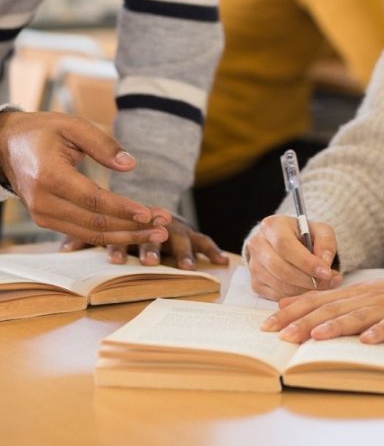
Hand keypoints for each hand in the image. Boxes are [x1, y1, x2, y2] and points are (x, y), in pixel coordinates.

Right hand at [0, 111, 169, 243]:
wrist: (5, 145)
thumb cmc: (42, 132)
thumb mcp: (72, 126)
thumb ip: (103, 144)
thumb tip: (131, 164)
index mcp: (49, 176)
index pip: (92, 200)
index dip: (123, 208)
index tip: (150, 213)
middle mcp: (43, 202)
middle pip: (95, 222)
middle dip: (134, 226)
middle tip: (166, 225)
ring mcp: (43, 215)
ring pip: (92, 233)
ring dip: (128, 235)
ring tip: (158, 233)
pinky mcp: (48, 221)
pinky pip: (84, 233)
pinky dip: (112, 235)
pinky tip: (137, 233)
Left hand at [62, 218, 229, 268]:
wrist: (151, 213)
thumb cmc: (126, 224)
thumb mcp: (106, 228)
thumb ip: (87, 238)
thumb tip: (65, 250)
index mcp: (133, 224)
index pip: (125, 234)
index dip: (119, 247)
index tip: (112, 259)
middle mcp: (156, 225)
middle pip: (154, 236)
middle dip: (152, 249)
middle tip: (149, 262)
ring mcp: (176, 229)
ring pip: (182, 238)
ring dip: (183, 253)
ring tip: (187, 268)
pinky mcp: (191, 234)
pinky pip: (204, 241)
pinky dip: (212, 250)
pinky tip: (222, 262)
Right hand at [244, 215, 341, 299]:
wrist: (287, 242)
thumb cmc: (304, 235)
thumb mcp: (320, 231)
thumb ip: (325, 244)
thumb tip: (325, 264)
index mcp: (272, 226)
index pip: (285, 245)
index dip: (306, 262)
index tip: (326, 272)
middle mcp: (257, 244)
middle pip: (279, 267)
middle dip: (306, 279)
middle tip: (327, 282)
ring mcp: (254, 265)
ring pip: (278, 284)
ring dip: (303, 289)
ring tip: (323, 286)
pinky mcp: (255, 282)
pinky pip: (275, 295)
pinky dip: (295, 296)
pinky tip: (309, 290)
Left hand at [260, 264, 383, 343]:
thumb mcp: (364, 294)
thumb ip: (330, 300)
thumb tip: (289, 303)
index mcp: (354, 294)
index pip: (316, 300)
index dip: (291, 312)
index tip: (267, 326)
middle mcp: (366, 298)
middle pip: (331, 309)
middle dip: (305, 322)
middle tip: (281, 335)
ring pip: (357, 315)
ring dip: (336, 326)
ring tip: (317, 336)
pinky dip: (379, 332)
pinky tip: (367, 341)